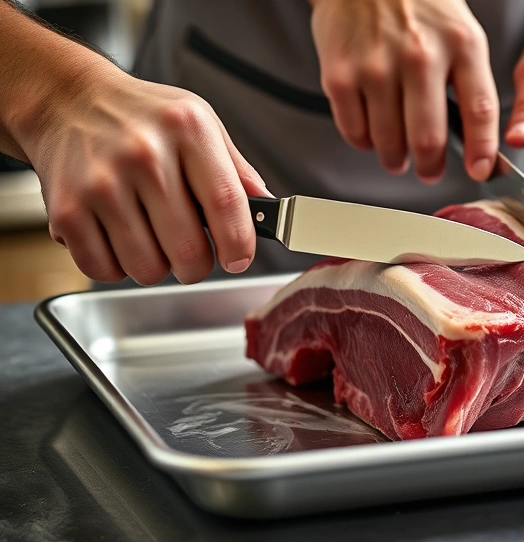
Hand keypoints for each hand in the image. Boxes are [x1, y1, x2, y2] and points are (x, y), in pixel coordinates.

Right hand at [24, 68, 267, 284]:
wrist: (66, 100)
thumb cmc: (142, 116)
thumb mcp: (200, 123)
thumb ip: (236, 170)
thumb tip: (268, 210)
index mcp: (186, 130)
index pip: (225, 202)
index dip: (238, 242)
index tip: (238, 258)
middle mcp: (143, 156)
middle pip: (187, 249)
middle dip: (197, 265)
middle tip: (192, 255)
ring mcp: (101, 184)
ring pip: (147, 268)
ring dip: (157, 268)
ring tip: (152, 240)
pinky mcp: (66, 210)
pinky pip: (103, 269)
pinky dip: (116, 268)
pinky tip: (119, 240)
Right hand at [310, 0, 498, 182]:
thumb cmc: (418, 7)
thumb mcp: (460, 35)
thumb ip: (470, 84)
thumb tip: (475, 141)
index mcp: (461, 45)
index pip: (480, 111)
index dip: (482, 150)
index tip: (480, 171)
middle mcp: (420, 56)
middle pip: (428, 139)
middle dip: (430, 167)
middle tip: (429, 170)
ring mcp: (377, 66)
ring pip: (389, 143)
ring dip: (395, 159)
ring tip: (397, 154)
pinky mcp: (340, 74)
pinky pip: (354, 132)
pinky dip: (364, 142)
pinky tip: (371, 130)